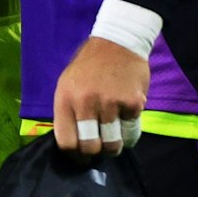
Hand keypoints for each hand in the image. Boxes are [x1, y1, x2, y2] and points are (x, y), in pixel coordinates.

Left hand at [53, 36, 148, 156]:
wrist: (119, 41)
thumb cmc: (90, 65)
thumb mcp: (67, 83)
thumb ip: (68, 112)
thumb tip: (72, 144)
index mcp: (65, 98)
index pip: (66, 142)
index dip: (74, 154)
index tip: (81, 155)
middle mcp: (86, 102)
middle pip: (90, 147)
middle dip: (95, 152)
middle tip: (99, 148)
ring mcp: (110, 103)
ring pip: (113, 144)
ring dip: (114, 147)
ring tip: (114, 140)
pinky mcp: (133, 103)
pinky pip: (131, 133)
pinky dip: (129, 134)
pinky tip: (126, 122)